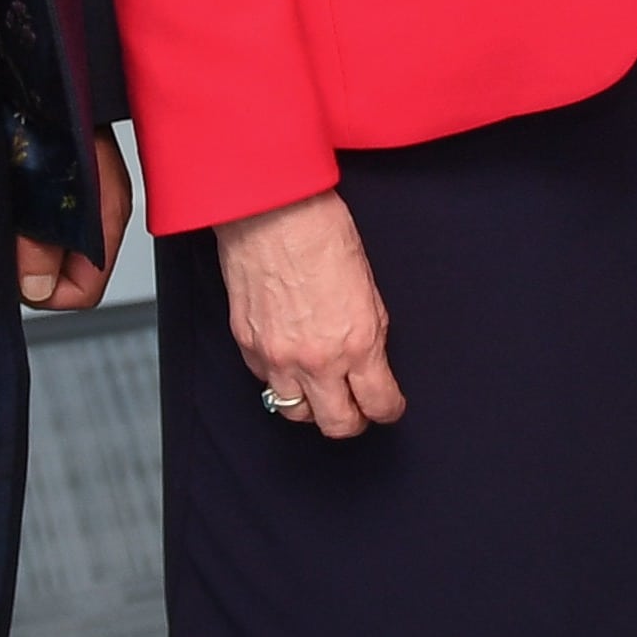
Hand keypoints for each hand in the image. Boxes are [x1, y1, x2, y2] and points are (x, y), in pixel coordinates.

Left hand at [16, 119, 136, 312]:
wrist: (42, 68)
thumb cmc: (42, 111)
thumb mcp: (36, 186)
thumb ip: (38, 242)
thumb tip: (37, 290)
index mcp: (106, 217)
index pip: (82, 292)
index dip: (44, 290)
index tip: (14, 267)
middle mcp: (99, 214)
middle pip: (66, 277)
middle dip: (32, 269)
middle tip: (5, 237)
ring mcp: (83, 201)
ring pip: (51, 253)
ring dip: (24, 245)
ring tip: (4, 211)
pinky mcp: (63, 188)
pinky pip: (42, 229)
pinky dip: (21, 225)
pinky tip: (7, 199)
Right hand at [218, 188, 403, 436]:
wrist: (271, 211)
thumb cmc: (322, 233)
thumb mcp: (369, 287)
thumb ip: (370, 332)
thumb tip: (369, 359)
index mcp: (357, 342)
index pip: (378, 403)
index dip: (389, 410)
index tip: (389, 406)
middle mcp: (316, 360)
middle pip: (337, 425)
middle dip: (353, 421)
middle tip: (358, 409)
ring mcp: (277, 358)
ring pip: (295, 414)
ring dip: (312, 406)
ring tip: (321, 390)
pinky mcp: (247, 347)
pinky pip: (266, 383)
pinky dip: (280, 381)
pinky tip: (290, 363)